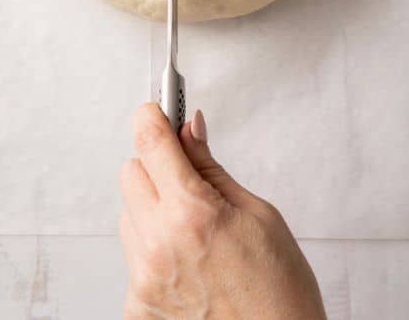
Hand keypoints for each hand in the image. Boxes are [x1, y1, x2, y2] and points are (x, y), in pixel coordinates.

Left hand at [119, 103, 325, 319]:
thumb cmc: (280, 288)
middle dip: (156, 166)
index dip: (151, 117)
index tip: (156, 108)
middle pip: (130, 174)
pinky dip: (156, 250)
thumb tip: (190, 130)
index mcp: (192, 213)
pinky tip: (191, 262)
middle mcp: (157, 245)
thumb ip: (213, 169)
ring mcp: (142, 279)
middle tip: (190, 175)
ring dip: (153, 208)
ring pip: (129, 215)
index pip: (151, 144)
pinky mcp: (136, 305)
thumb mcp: (258, 213)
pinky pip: (134, 257)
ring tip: (197, 229)